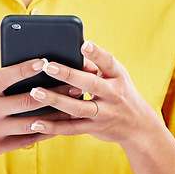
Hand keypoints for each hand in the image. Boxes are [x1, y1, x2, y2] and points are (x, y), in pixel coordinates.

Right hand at [0, 59, 82, 161]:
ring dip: (56, 115)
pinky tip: (59, 125)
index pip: (6, 77)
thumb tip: (29, 70)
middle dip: (54, 93)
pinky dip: (45, 131)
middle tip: (76, 86)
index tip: (46, 61)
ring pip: (32, 123)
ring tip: (74, 107)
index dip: (26, 69)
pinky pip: (27, 139)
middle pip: (26, 102)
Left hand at [26, 41, 165, 144]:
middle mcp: (113, 94)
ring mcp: (104, 113)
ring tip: (36, 93)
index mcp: (117, 76)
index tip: (83, 44)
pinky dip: (53, 127)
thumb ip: (93, 66)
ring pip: (78, 107)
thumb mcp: (114, 76)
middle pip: (90, 84)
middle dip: (68, 75)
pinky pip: (71, 128)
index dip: (96, 53)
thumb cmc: (119, 92)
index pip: (108, 62)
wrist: (138, 125)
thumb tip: (69, 52)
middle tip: (48, 67)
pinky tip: (36, 123)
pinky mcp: (94, 128)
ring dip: (55, 100)